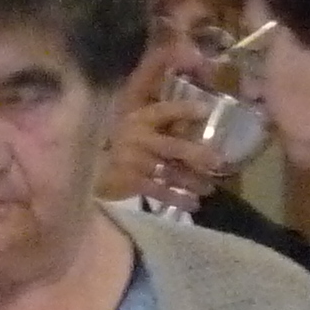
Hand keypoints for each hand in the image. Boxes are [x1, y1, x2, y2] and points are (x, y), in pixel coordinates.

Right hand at [101, 95, 225, 212]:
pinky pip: (160, 191)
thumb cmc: (119, 142)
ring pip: (170, 171)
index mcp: (140, 118)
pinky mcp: (132, 182)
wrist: (90, 167)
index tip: (207, 110)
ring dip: (192, 181)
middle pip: (173, 146)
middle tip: (219, 161)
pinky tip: (193, 204)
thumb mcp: (136, 122)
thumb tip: (197, 105)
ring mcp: (135, 161)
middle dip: (197, 154)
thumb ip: (162, 118)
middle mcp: (138, 138)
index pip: (165, 111)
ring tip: (210, 189)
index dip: (185, 110)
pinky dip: (178, 198)